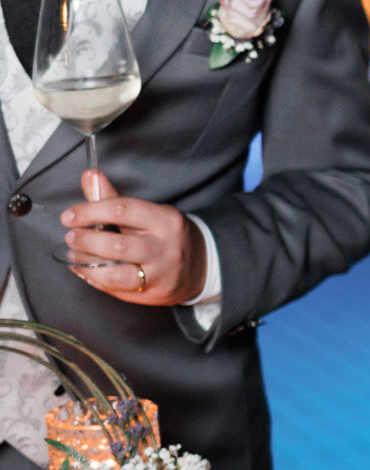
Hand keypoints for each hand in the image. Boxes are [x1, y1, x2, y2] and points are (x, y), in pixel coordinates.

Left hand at [60, 172, 206, 306]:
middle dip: (85, 241)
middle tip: (71, 237)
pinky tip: (84, 270)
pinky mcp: (153, 293)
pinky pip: (117, 289)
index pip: (121, 210)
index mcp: (165, 219)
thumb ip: (114, 197)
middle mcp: (165, 248)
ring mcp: (160, 274)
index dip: (89, 212)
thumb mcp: (147, 211)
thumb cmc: (165, 234)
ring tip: (73, 256)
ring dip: (86, 264)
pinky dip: (94, 279)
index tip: (69, 217)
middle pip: (117, 246)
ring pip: (115, 273)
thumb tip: (89, 176)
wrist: (201, 265)